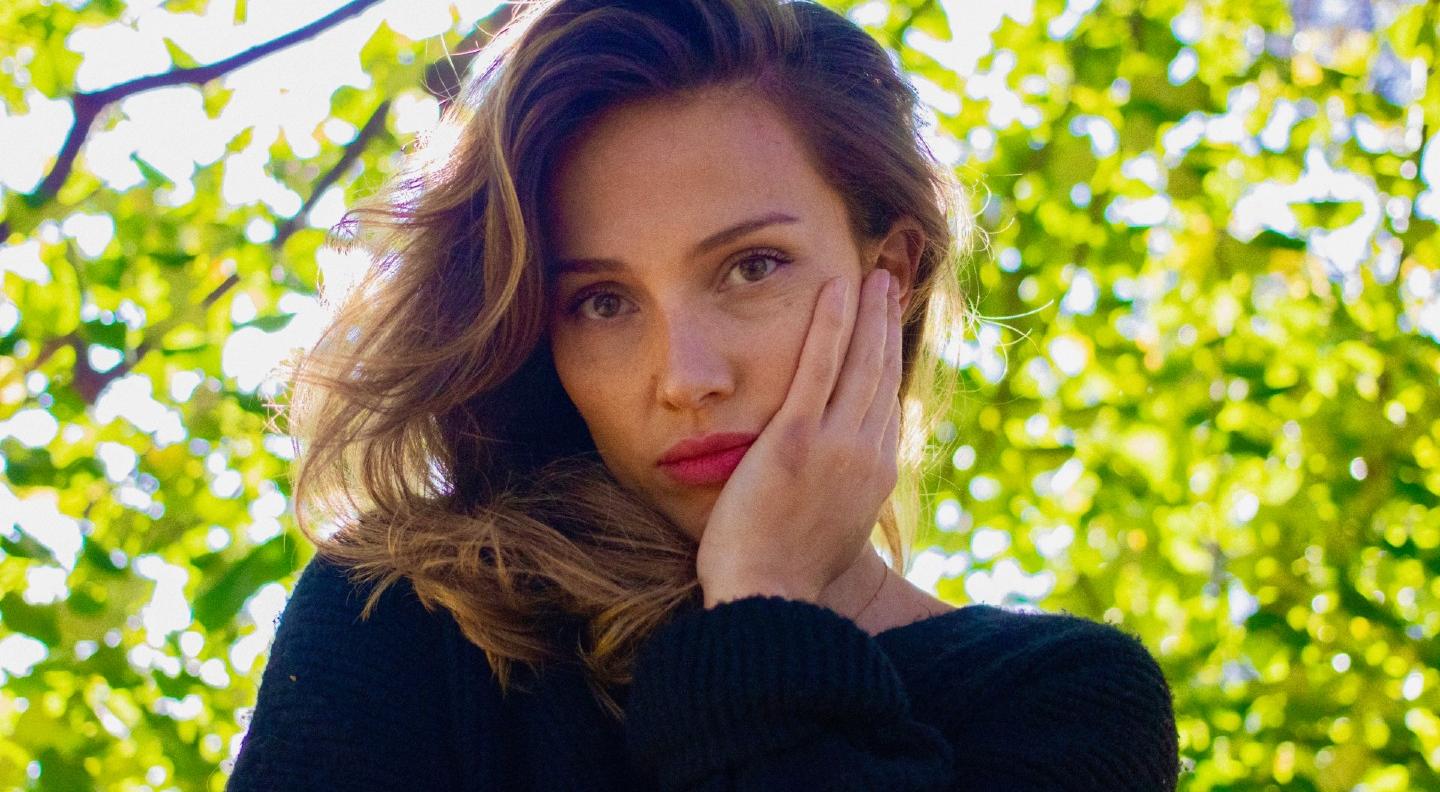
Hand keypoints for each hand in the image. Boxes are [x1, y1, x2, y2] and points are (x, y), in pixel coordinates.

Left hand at [696, 267, 902, 606]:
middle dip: (886, 324)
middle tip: (888, 282)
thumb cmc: (782, 578)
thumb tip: (831, 491)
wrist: (769, 601)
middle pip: (883, 374)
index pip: (886, 404)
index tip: (888, 330)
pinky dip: (831, 324)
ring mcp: (837, 445)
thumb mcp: (826, 536)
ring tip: (871, 274)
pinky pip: (819, 367)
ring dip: (868, 312)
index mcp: (875, 478)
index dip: (890, 361)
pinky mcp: (797, 438)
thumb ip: (834, 501)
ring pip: (861, 363)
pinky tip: (836, 288)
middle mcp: (868, 455)